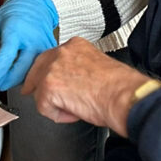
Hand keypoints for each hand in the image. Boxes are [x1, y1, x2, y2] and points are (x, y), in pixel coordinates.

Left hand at [0, 0, 58, 91]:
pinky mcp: (50, 54)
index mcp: (15, 32)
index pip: (6, 59)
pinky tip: (18, 68)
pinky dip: (26, 73)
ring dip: (16, 79)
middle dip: (6, 83)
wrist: (36, 4)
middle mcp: (33, 41)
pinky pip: (38, 70)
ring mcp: (44, 48)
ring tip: (7, 73)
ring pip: (31, 74)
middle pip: (20, 72)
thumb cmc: (14, 13)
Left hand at [22, 36, 149, 136]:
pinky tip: (75, 113)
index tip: (47, 82)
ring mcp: (52, 69)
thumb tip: (71, 81)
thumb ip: (79, 67)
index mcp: (75, 45)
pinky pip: (44, 108)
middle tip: (49, 100)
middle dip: (40, 87)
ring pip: (40, 91)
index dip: (47, 74)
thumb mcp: (96, 64)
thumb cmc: (118, 85)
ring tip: (76, 107)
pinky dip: (58, 115)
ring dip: (54, 103)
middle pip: (36, 71)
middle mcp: (61, 53)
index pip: (50, 57)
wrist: (123, 95)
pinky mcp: (49, 87)